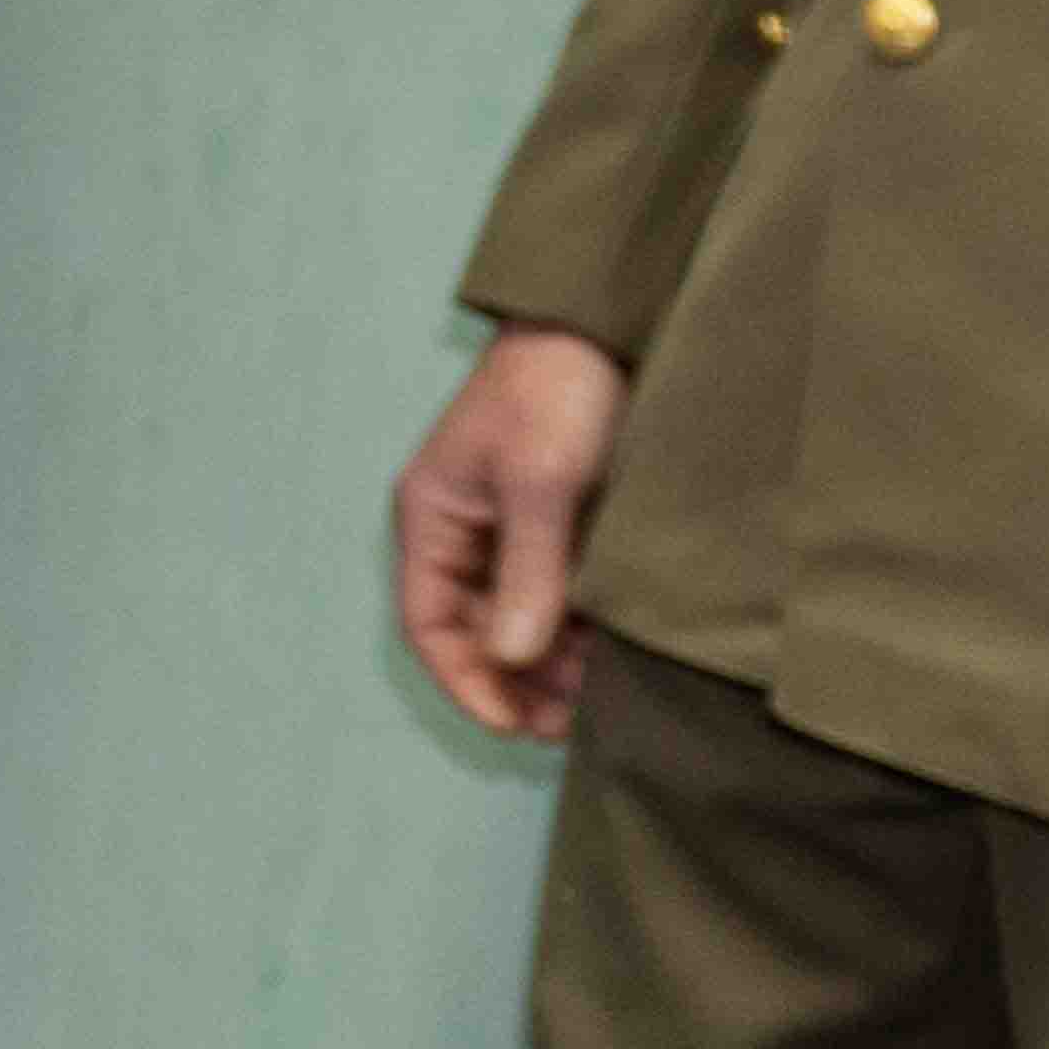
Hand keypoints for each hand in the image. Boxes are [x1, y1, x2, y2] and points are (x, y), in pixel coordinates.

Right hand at [387, 327, 629, 746]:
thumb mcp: (541, 482)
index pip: (429, 623)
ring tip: (604, 692)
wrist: (607, 323)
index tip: (515, 725)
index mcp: (434, 518)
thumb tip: (510, 658)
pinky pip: (560, 593)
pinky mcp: (563, 522)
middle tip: (573, 724)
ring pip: (521, 617)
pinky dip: (583, 627)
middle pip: (475, 630)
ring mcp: (515, 528)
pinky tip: (619, 649)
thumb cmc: (556, 389)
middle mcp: (466, 531)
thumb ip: (528, 573)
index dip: (466, 681)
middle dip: (519, 680)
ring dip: (555, 659)